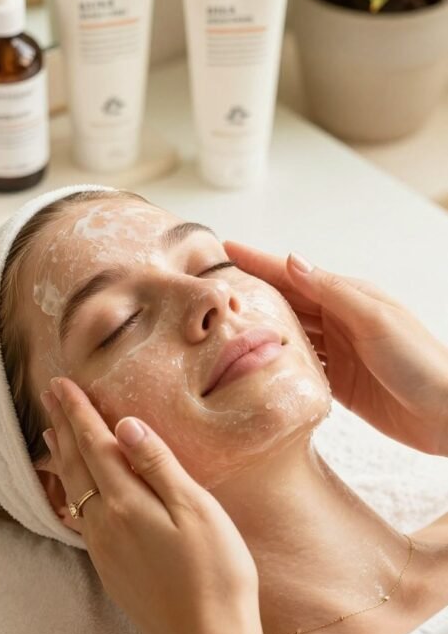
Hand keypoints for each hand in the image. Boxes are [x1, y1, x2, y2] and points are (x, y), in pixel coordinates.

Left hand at [40, 377, 261, 633]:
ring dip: (63, 459)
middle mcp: (106, 525)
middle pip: (77, 466)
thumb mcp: (196, 509)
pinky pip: (81, 517)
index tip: (60, 383)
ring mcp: (105, 550)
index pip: (94, 445)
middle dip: (63, 428)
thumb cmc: (216, 571)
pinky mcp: (111, 570)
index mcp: (126, 503)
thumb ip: (157, 465)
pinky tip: (75, 492)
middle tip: (48, 396)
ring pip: (74, 492)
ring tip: (51, 436)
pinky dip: (72, 491)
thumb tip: (123, 425)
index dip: (78, 412)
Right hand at [225, 242, 447, 456]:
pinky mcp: (339, 383)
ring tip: (223, 323)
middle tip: (212, 289)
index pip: (292, 275)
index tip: (224, 250)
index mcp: (347, 297)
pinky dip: (277, 361)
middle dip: (251, 292)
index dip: (258, 262)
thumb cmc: (421, 361)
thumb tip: (292, 260)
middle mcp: (339, 320)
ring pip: (289, 333)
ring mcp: (339, 351)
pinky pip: (300, 366)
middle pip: (286, 302)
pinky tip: (254, 362)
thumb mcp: (374, 319)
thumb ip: (332, 291)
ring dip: (259, 327)